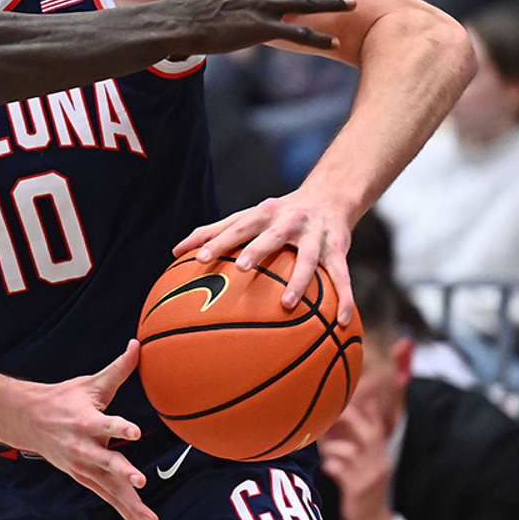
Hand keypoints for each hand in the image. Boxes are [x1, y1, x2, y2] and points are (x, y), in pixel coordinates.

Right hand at [12, 340, 157, 519]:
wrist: (28, 420)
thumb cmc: (63, 399)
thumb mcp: (89, 383)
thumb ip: (118, 369)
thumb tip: (139, 345)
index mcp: (86, 421)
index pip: (106, 423)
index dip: (120, 427)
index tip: (134, 431)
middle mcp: (84, 447)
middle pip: (106, 462)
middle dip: (123, 473)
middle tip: (140, 482)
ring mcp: (83, 466)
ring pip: (109, 488)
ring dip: (129, 505)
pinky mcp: (84, 477)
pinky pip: (108, 498)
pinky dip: (126, 512)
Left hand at [174, 187, 356, 324]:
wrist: (329, 196)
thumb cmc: (276, 214)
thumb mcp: (247, 217)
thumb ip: (213, 231)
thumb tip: (174, 251)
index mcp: (264, 213)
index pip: (238, 226)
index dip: (219, 240)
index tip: (200, 258)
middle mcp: (290, 221)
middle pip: (273, 235)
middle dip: (257, 249)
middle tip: (241, 268)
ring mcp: (316, 235)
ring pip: (310, 258)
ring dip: (299, 280)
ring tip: (287, 304)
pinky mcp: (339, 249)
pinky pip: (343, 277)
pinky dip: (344, 299)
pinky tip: (342, 323)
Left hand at [317, 394, 396, 519]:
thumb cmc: (362, 485)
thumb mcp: (368, 460)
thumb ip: (360, 436)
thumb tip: (356, 406)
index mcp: (379, 452)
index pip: (376, 424)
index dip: (365, 406)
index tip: (349, 391)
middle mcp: (379, 461)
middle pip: (369, 433)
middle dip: (349, 418)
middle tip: (329, 411)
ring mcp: (370, 476)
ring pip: (349, 451)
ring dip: (332, 447)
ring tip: (324, 451)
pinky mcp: (358, 490)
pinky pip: (339, 470)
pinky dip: (329, 465)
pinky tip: (327, 468)